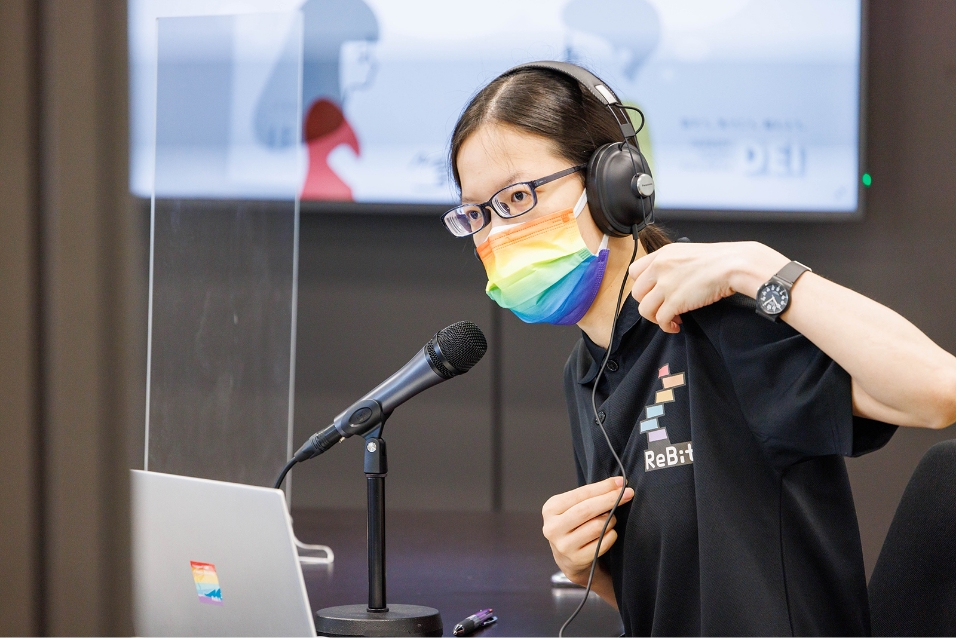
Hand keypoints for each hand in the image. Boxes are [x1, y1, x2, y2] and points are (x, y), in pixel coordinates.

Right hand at [541, 477, 633, 585]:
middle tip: (629, 493)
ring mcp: (564, 546)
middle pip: (587, 509)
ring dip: (611, 520)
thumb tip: (618, 484)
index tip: (621, 482)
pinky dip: (611, 535)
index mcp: (551, 509)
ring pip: (597, 527)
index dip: (603, 487)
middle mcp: (553, 527)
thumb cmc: (574, 526)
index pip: (581, 494)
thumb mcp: (573, 508)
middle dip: (611, 499)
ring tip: (611, 519)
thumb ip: (590, 496)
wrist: (568, 559)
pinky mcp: (576, 559)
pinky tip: (609, 533)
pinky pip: (603, 543)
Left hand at [629, 241, 787, 332]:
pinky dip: (666, 326)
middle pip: (636, 293)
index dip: (642, 285)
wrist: (734, 265)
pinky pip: (660, 320)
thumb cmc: (720, 259)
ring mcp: (665, 285)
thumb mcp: (688, 252)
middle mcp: (659, 268)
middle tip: (661, 307)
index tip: (652, 292)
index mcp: (662, 254)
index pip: (635, 271)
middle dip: (648, 303)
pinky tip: (675, 325)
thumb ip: (672, 264)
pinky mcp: (675, 301)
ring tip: (670, 318)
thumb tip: (668, 280)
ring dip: (655, 317)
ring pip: (644, 309)